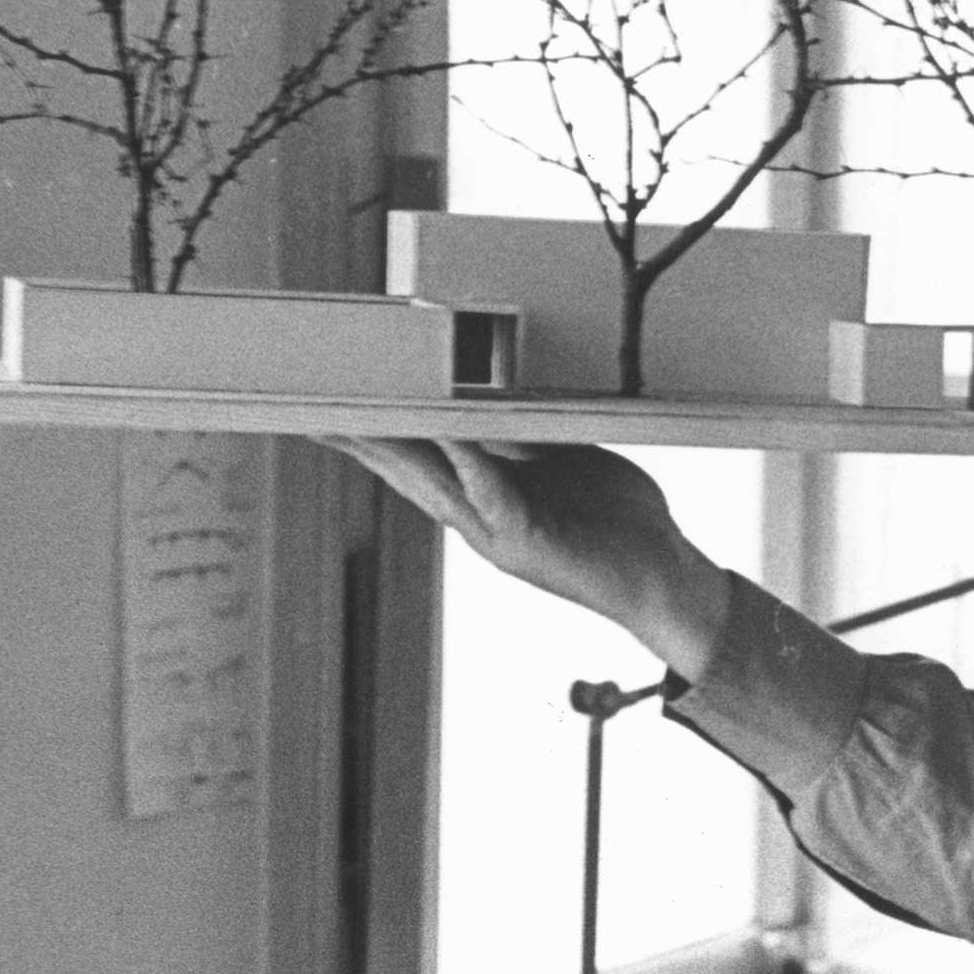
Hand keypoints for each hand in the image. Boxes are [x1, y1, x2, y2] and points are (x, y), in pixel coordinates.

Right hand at [310, 436, 730, 680]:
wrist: (663, 580)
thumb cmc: (620, 523)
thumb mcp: (566, 464)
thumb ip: (528, 436)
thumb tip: (499, 393)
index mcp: (484, 500)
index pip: (416, 458)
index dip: (373, 429)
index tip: (333, 397)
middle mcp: (479, 521)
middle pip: (404, 469)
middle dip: (357, 435)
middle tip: (309, 402)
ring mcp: (498, 535)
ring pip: (432, 483)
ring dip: (391, 446)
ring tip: (352, 412)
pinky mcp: (529, 543)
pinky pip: (491, 493)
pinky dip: (468, 463)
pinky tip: (447, 434)